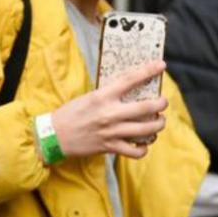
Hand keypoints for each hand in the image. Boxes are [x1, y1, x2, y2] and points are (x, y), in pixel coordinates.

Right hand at [51, 60, 167, 159]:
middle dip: (161, 104)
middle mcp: (110, 114)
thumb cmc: (71, 113)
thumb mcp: (89, 96)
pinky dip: (143, 148)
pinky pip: (135, 151)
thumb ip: (109, 94)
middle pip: (147, 107)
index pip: (130, 80)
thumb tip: (129, 88)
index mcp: (103, 96)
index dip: (148, 71)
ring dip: (158, 125)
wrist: (55, 135)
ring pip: (146, 130)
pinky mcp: (110, 148)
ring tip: (159, 122)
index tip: (160, 65)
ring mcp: (111, 132)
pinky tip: (143, 143)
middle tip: (163, 102)